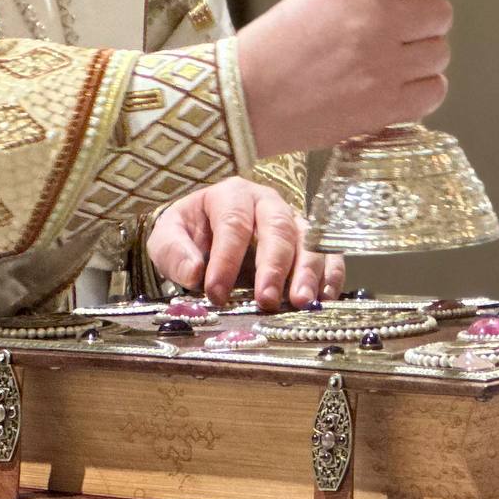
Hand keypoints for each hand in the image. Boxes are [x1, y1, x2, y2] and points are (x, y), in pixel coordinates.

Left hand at [148, 176, 344, 309]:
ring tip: (301, 302)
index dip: (226, 259)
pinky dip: (330, 275)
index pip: (233, 223)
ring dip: (307, 272)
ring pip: (308, 240)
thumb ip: (174, 251)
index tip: (216, 293)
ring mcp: (292, 220)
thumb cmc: (191, 234)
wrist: (207, 234)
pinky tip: (324, 297)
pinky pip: (328, 253)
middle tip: (267, 300)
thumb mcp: (168, 237)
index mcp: (231, 195)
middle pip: (278, 227)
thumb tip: (194, 273)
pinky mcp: (308, 243)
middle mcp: (267, 202)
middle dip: (273, 266)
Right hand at [235, 0, 452, 153]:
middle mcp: (379, 24)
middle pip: (439, 12)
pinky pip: (434, 90)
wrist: (248, 99)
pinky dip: (422, 88)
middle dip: (424, 17)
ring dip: (422, 55)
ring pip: (439, 52)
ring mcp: (386, 68)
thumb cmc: (275, 44)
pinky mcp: (387, 107)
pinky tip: (397, 85)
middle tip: (402, 27)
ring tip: (394, 60)